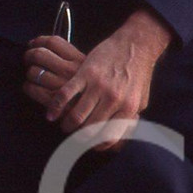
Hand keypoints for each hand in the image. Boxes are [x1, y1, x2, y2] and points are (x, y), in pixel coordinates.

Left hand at [23, 34, 86, 107]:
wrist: (102, 117)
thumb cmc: (93, 93)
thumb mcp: (90, 70)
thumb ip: (73, 59)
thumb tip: (45, 47)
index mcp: (79, 61)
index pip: (53, 42)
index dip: (39, 41)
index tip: (34, 44)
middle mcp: (70, 71)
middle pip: (39, 54)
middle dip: (29, 56)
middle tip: (28, 59)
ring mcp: (62, 86)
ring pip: (33, 72)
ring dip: (29, 74)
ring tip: (33, 76)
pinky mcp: (54, 102)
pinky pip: (32, 89)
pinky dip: (28, 87)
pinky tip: (32, 89)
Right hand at [26, 8, 172, 151]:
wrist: (134, 46)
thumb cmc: (138, 74)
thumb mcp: (141, 100)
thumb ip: (130, 118)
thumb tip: (121, 136)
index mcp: (128, 109)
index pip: (109, 138)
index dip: (96, 146)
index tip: (90, 145)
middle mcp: (113, 100)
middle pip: (89, 130)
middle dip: (79, 137)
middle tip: (73, 136)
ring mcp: (98, 87)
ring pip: (76, 116)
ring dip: (67, 125)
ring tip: (64, 125)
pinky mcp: (84, 74)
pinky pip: (65, 95)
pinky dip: (55, 107)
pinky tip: (51, 114)